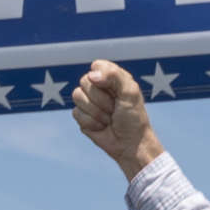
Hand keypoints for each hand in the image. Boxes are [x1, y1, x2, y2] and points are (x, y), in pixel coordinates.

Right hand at [72, 59, 165, 180]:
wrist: (130, 144)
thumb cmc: (133, 117)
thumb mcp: (130, 92)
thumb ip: (114, 76)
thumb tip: (91, 76)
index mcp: (111, 78)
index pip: (96, 66)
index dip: (102, 77)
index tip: (115, 90)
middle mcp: (98, 87)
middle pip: (84, 81)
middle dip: (101, 99)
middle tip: (114, 108)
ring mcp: (88, 102)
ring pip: (77, 96)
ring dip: (97, 112)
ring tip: (109, 118)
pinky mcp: (81, 116)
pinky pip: (76, 113)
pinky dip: (91, 122)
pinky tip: (102, 126)